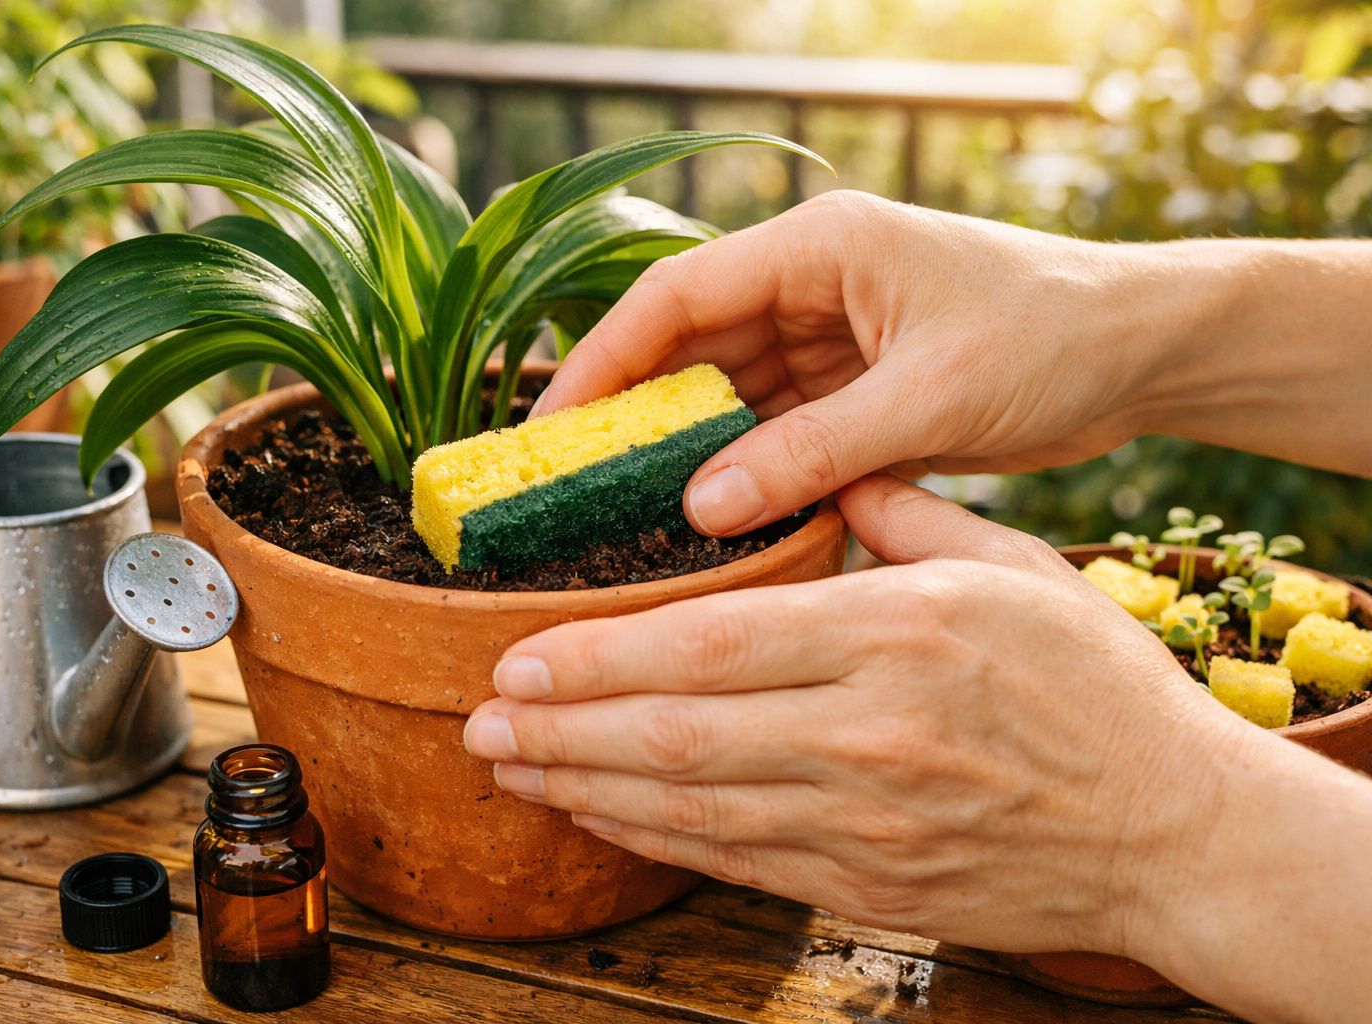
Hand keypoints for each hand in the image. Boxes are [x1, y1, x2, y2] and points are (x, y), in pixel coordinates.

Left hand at [462, 475, 1249, 957]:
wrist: (1174, 829)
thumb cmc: (1098, 686)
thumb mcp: (1015, 566)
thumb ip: (903, 512)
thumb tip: (820, 474)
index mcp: (895, 633)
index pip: (709, 644)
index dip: (597, 656)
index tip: (518, 656)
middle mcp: (868, 732)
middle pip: (673, 732)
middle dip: (559, 729)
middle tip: (477, 720)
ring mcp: (866, 822)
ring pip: (687, 808)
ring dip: (582, 789)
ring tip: (508, 769)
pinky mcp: (870, 885)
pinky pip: (734, 862)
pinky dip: (653, 840)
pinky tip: (597, 817)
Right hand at [531, 190, 1195, 535]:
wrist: (1147, 354)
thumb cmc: (1055, 338)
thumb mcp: (929, 398)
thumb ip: (812, 452)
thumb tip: (700, 507)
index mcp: (822, 247)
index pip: (678, 294)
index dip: (604, 359)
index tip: (552, 428)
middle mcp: (815, 285)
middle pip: (692, 350)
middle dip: (637, 418)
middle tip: (573, 489)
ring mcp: (835, 340)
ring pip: (732, 399)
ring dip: (692, 455)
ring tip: (630, 521)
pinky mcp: (860, 390)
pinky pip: (781, 433)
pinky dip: (751, 475)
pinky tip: (718, 525)